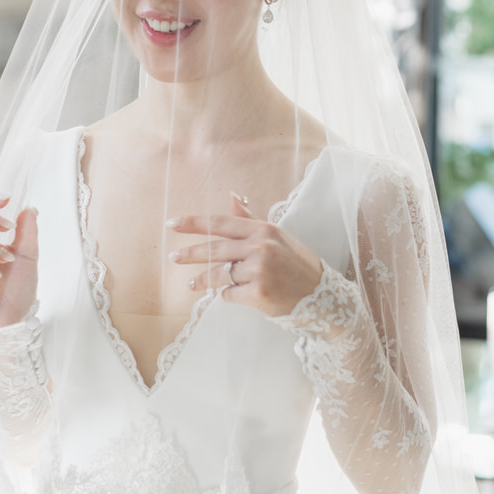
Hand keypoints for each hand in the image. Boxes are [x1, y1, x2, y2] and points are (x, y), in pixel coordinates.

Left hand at [168, 194, 322, 316]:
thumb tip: (231, 197)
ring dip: (202, 281)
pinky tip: (230, 295)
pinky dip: (228, 295)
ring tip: (193, 284)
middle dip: (190, 254)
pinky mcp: (258, 294)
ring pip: (219, 274)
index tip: (172, 224)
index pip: (221, 223)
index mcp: (263, 230)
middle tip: (174, 257)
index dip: (194, 223)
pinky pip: (229, 294)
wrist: (321, 295)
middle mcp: (260, 247)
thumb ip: (250, 220)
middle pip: (215, 249)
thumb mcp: (277, 236)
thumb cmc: (296, 264)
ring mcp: (259, 271)